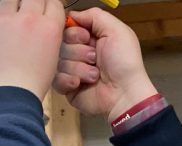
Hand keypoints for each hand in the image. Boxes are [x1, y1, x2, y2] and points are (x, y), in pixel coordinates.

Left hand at [0, 0, 65, 100]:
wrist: (6, 95)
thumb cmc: (29, 85)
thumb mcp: (52, 60)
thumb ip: (48, 38)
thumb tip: (41, 28)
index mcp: (49, 28)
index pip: (53, 2)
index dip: (48, 6)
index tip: (44, 9)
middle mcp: (29, 18)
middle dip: (32, 2)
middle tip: (28, 11)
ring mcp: (6, 20)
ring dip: (13, 6)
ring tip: (12, 20)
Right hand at [53, 8, 157, 122]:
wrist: (124, 94)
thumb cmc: (125, 64)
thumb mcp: (116, 30)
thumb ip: (94, 15)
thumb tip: (73, 15)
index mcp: (91, 38)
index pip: (68, 28)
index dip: (74, 33)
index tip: (85, 38)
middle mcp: (80, 53)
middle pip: (61, 43)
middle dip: (78, 51)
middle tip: (94, 58)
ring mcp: (73, 70)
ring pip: (58, 61)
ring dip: (78, 67)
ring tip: (94, 74)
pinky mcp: (68, 87)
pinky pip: (55, 78)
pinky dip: (68, 80)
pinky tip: (80, 83)